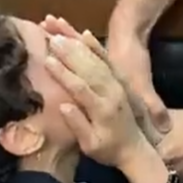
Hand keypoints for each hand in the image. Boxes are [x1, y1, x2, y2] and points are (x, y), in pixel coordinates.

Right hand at [41, 15, 169, 143]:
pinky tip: (84, 33)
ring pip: (95, 58)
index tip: (47, 59)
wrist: (136, 149)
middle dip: (68, 50)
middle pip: (88, 66)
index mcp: (102, 109)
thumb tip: (63, 106)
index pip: (80, 87)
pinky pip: (106, 59)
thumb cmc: (108, 151)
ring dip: (77, 42)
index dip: (63, 73)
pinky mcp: (119, 80)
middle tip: (50, 35)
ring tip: (61, 30)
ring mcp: (116, 84)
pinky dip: (95, 46)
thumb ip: (78, 126)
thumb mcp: (91, 146)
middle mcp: (111, 92)